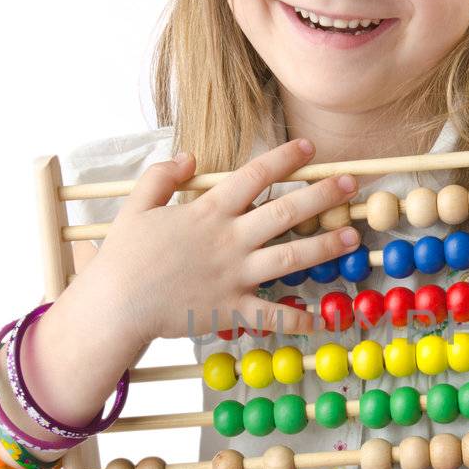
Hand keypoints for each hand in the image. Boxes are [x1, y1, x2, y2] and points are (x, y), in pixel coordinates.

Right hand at [92, 138, 362, 343]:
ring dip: (325, 247)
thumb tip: (189, 156)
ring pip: (290, 257)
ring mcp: (235, 275)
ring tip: (352, 238)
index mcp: (208, 211)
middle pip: (285, 211)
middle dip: (322, 196)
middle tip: (352, 185)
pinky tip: (323, 319)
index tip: (310, 148)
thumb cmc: (124, 257)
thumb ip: (162, 177)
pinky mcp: (232, 309)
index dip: (285, 159)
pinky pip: (272, 315)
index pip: (255, 176)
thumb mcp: (137, 205)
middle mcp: (229, 239)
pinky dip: (298, 320)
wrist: (116, 306)